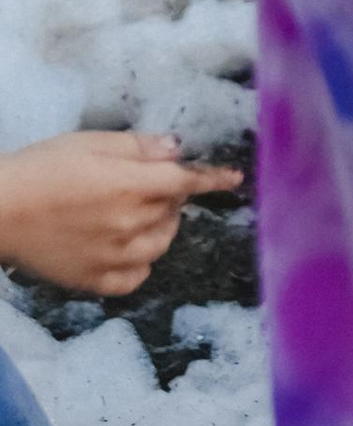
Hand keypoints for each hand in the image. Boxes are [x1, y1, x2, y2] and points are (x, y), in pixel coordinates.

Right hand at [0, 131, 241, 295]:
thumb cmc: (43, 168)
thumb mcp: (92, 143)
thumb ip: (139, 148)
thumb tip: (177, 150)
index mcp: (131, 186)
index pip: (187, 182)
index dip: (213, 179)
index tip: (235, 178)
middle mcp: (129, 225)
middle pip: (173, 212)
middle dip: (171, 196)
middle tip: (149, 184)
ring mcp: (112, 258)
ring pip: (161, 245)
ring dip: (160, 226)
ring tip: (138, 213)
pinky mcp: (94, 282)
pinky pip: (137, 278)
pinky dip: (141, 262)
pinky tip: (126, 247)